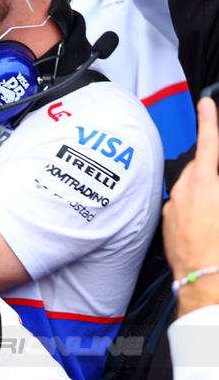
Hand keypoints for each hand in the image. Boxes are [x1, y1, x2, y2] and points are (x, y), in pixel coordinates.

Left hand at [164, 96, 218, 314]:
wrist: (205, 277)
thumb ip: (218, 180)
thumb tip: (215, 176)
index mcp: (206, 182)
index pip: (208, 142)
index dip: (209, 119)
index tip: (206, 102)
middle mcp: (183, 190)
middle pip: (199, 167)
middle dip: (212, 171)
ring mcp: (172, 206)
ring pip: (189, 187)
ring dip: (202, 191)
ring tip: (215, 213)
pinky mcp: (166, 221)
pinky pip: (180, 205)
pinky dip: (192, 207)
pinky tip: (204, 224)